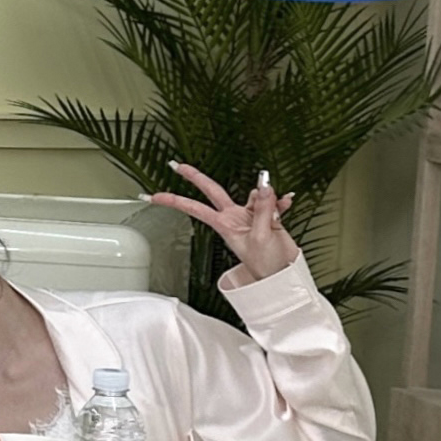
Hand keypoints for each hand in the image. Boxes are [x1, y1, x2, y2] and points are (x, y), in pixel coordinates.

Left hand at [144, 162, 297, 283]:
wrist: (281, 274)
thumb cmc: (265, 263)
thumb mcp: (261, 236)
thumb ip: (263, 209)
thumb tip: (264, 187)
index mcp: (224, 224)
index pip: (194, 207)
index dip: (174, 200)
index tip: (153, 195)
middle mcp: (234, 218)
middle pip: (211, 192)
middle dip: (195, 178)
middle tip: (177, 166)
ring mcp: (250, 217)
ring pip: (253, 195)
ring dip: (266, 197)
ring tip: (277, 204)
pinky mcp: (267, 218)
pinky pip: (272, 203)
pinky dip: (280, 202)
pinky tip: (287, 201)